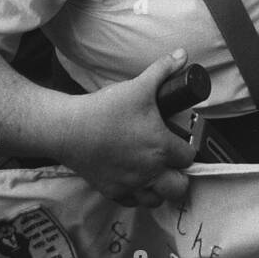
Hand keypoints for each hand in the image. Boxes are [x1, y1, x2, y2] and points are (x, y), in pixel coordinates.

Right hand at [58, 49, 196, 208]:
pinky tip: (135, 179)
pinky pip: (134, 203)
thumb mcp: (139, 85)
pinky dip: (139, 195)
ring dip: (161, 188)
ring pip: (158, 199)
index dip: (187, 148)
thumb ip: (163, 69)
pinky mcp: (113, 192)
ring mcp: (131, 185)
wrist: (70, 129)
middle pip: (179, 187)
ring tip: (156, 172)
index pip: (188, 157)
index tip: (180, 140)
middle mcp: (149, 171)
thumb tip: (182, 54)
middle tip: (172, 161)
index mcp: (160, 147)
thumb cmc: (106, 109)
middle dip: (180, 175)